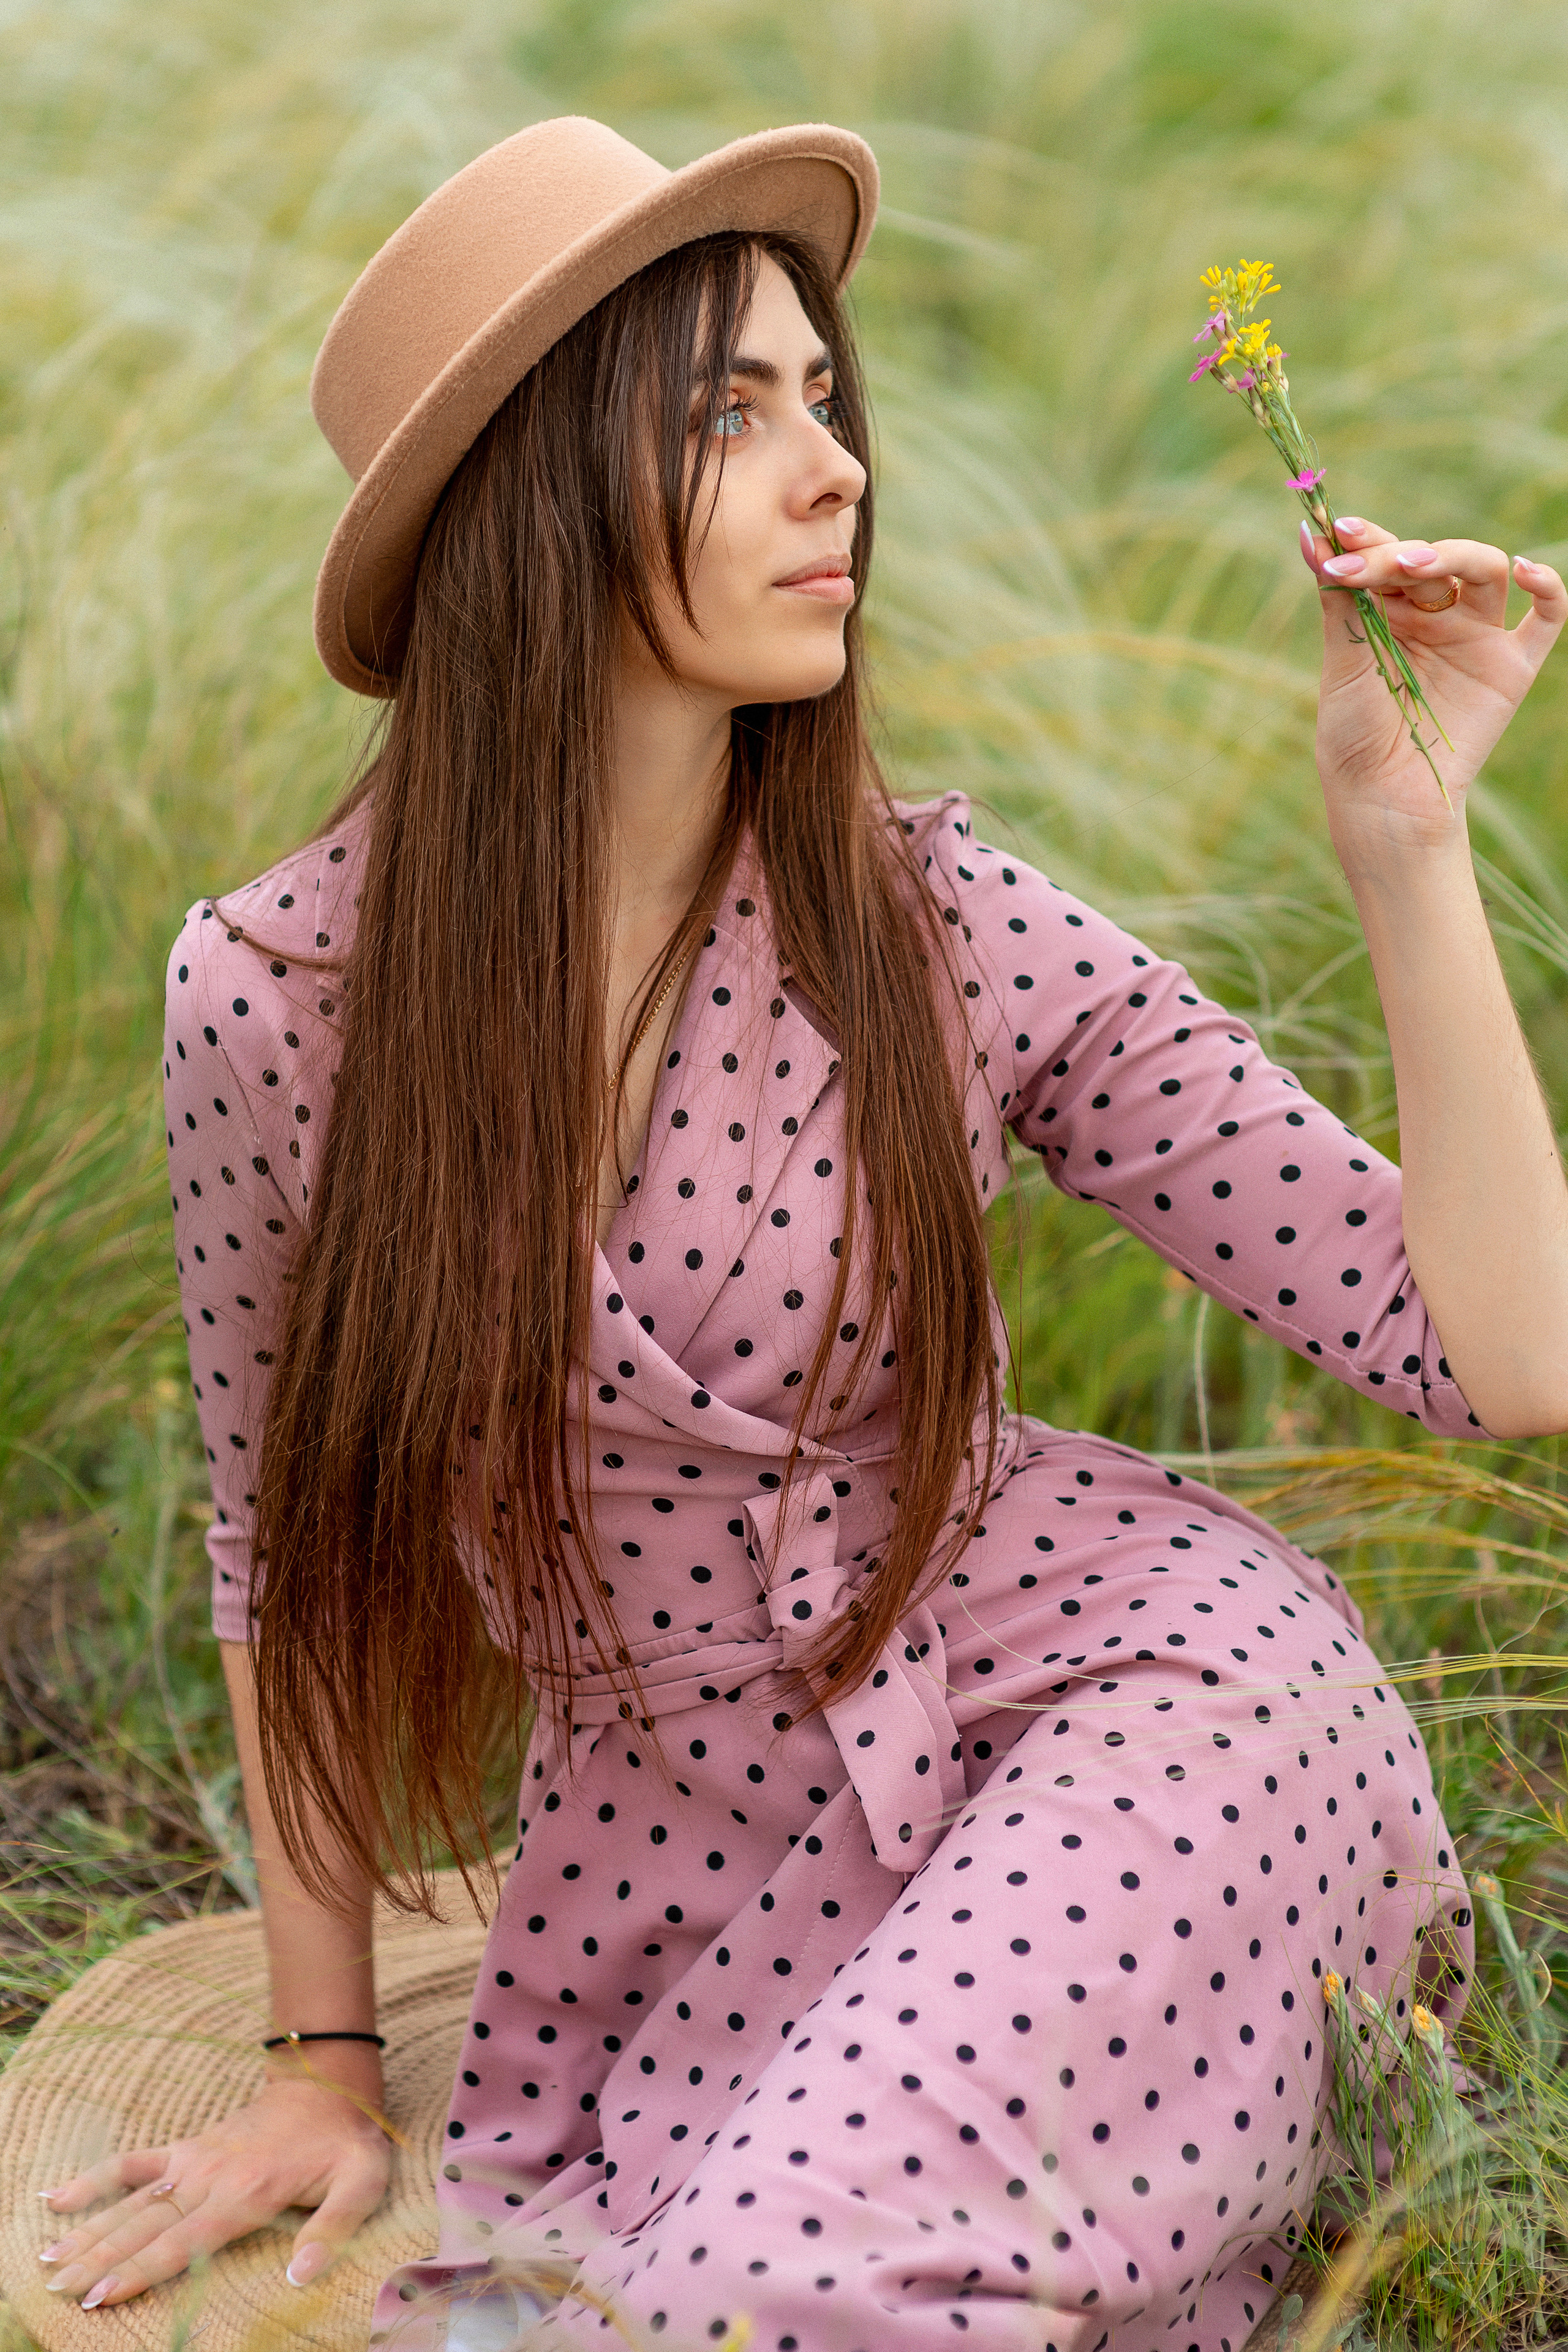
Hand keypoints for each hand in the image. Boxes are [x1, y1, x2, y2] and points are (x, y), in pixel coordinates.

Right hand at [36, 2076, 391, 2308]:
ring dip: (90, 2228)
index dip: (140, 2271)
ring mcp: (195, 2160)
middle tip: (59, 2287)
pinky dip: (98, 2177)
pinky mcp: (189, 2148)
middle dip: (100, 2258)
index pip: (183, 2242)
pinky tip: (60, 2196)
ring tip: (49, 2257)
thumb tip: (300, 2276)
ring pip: (133, 2199)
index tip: (102, 2296)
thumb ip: (333, 2229)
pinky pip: (136, 2161)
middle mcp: (212, 2178)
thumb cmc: (346, 2141)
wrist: (329, 2083)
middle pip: (146, 2225)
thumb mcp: (361, 2182)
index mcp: (247, 2193)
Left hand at [1300, 515, 1565, 863]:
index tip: (1340, 532)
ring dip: (1453, 556)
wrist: (1381, 796)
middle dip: (1399, 555)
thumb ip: (1338, 597)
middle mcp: (1437, 615)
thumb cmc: (1354, 734)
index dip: (1369, 540)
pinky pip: (1547, 617)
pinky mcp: (1511, 667)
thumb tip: (1312, 531)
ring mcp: (1476, 637)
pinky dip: (1547, 586)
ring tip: (1416, 564)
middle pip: (1433, 558)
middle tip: (1370, 564)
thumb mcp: (1341, 659)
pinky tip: (1525, 569)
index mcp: (1391, 610)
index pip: (1389, 556)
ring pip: (1484, 570)